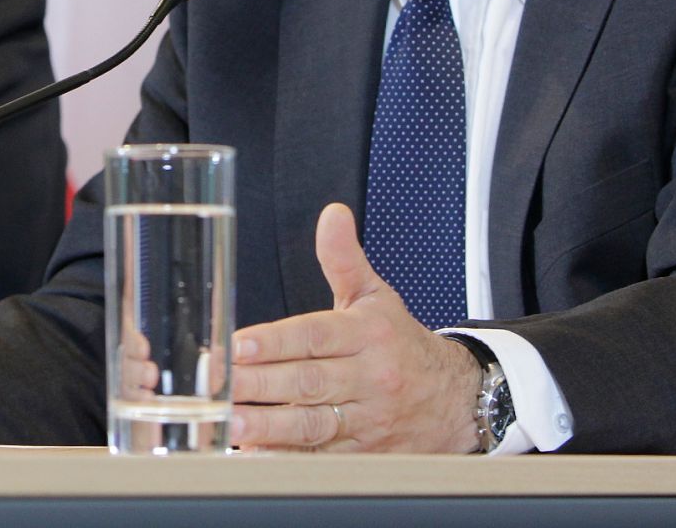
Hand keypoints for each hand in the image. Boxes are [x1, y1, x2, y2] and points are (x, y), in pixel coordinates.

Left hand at [230, 203, 479, 452]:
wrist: (455, 398)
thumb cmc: (400, 343)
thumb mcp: (375, 296)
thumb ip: (344, 258)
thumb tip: (332, 215)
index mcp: (367, 334)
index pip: (314, 335)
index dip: (275, 342)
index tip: (237, 345)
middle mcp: (368, 377)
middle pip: (309, 382)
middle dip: (260, 385)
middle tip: (220, 385)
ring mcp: (367, 419)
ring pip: (314, 424)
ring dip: (270, 428)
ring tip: (233, 425)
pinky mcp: (364, 453)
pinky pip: (323, 458)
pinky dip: (288, 459)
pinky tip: (255, 455)